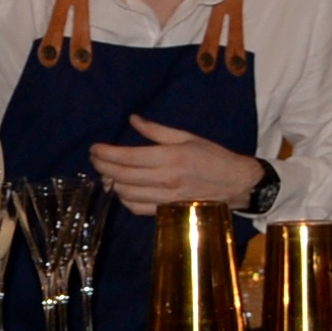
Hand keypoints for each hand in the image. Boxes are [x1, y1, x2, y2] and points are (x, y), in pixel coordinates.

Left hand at [87, 116, 261, 216]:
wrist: (236, 184)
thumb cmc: (213, 157)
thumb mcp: (187, 137)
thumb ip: (157, 131)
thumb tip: (133, 119)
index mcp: (170, 157)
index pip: (126, 157)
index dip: (105, 153)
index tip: (95, 148)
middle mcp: (164, 180)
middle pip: (120, 176)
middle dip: (101, 166)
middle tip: (95, 159)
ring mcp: (164, 198)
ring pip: (124, 193)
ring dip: (111, 182)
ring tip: (108, 173)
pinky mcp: (167, 211)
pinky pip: (135, 208)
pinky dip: (124, 199)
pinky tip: (124, 189)